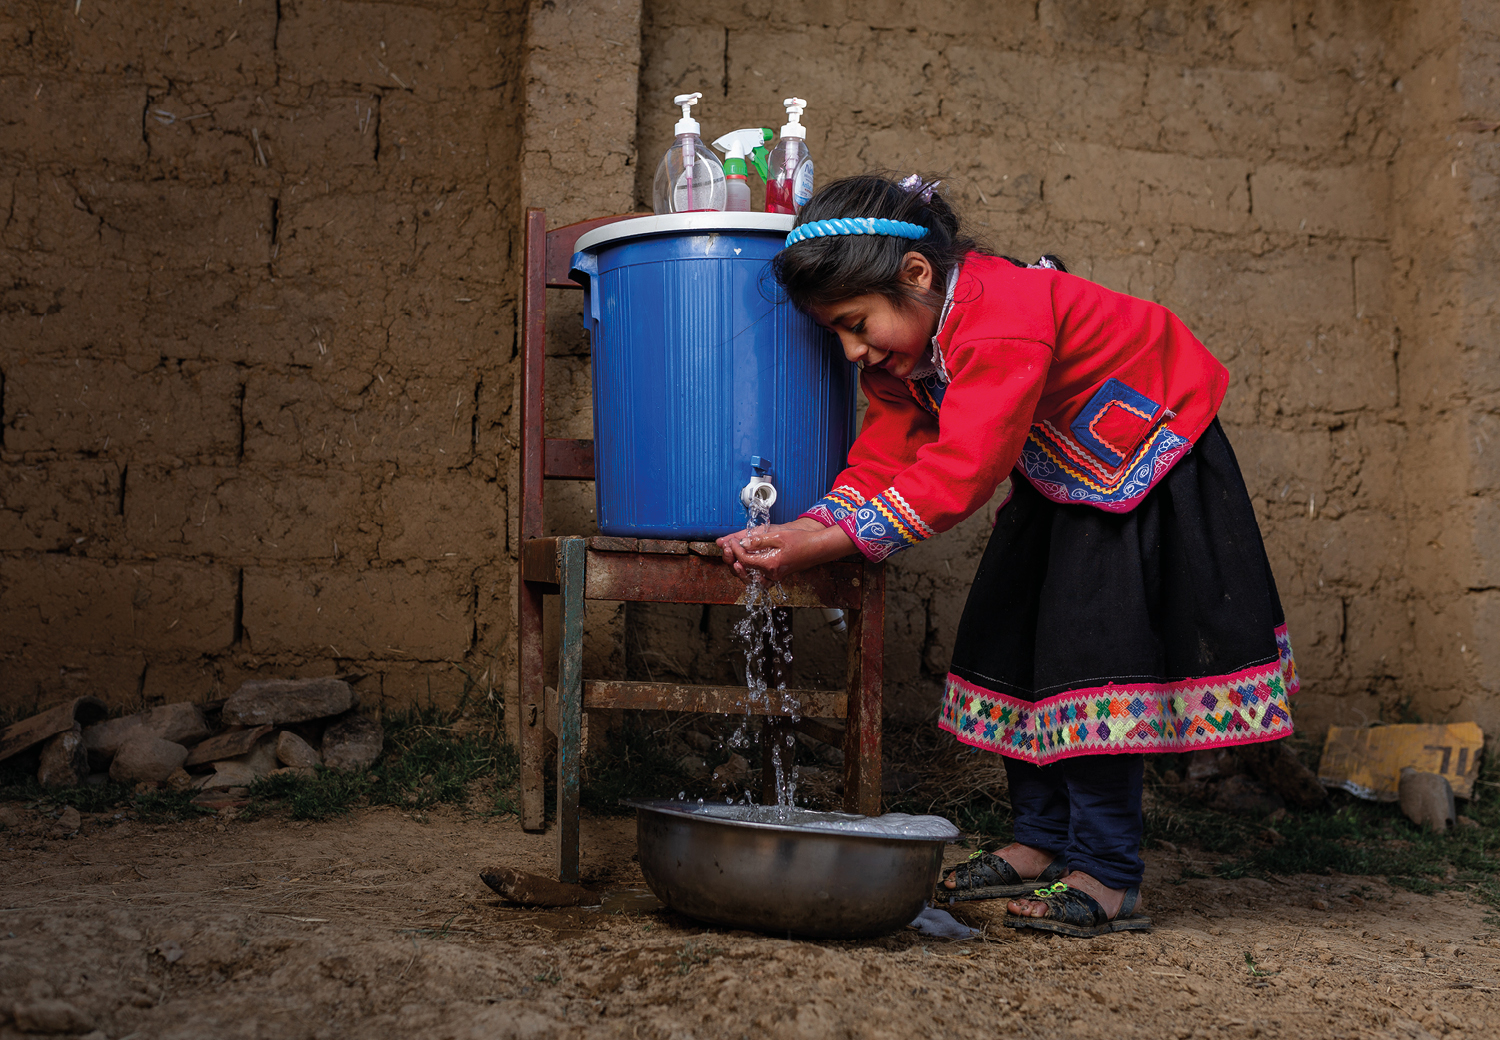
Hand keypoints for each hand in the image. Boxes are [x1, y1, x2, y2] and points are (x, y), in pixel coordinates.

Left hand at [715, 519, 854, 582]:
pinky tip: (745, 563)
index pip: (745, 560)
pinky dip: (749, 572)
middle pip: (744, 572)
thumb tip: (742, 542)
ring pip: (750, 577)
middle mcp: (771, 574)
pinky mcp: (776, 575)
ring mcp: (774, 576)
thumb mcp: (777, 535)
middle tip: (729, 547)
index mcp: (770, 564)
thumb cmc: (801, 540)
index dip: (736, 549)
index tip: (733, 540)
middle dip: (733, 559)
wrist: (817, 548)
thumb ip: (758, 540)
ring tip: (733, 556)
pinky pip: (758, 577)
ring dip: (739, 567)